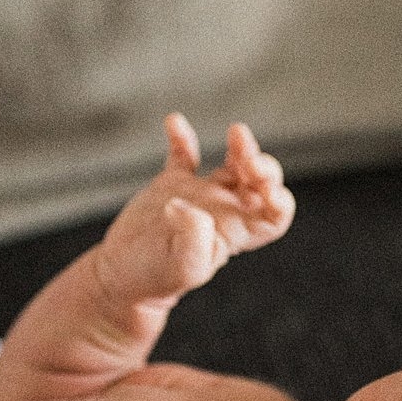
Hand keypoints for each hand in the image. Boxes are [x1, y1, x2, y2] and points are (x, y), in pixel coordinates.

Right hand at [97, 115, 294, 304]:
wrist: (121, 275)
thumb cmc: (156, 277)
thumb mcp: (182, 266)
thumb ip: (193, 238)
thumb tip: (188, 205)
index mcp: (236, 232)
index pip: (276, 213)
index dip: (280, 199)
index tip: (266, 189)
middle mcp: (225, 210)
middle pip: (259, 182)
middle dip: (262, 165)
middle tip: (247, 158)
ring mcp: (200, 194)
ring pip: (234, 164)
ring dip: (240, 146)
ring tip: (236, 131)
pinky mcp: (172, 184)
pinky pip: (184, 154)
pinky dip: (181, 137)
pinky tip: (174, 122)